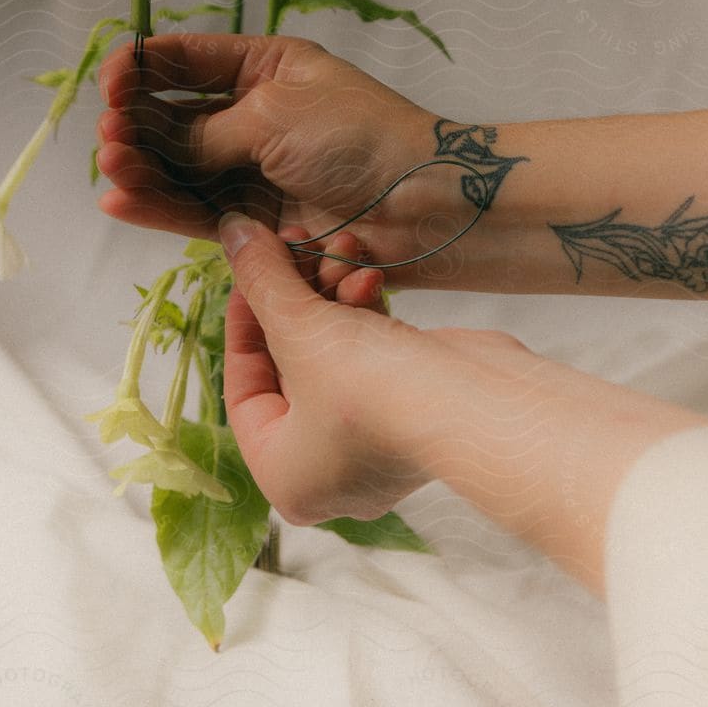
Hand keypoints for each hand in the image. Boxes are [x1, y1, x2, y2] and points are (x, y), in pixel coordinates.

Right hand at [96, 34, 441, 281]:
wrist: (422, 205)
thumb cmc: (359, 137)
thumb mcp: (275, 115)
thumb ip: (207, 131)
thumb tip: (155, 141)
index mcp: (268, 66)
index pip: (191, 60)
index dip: (146, 68)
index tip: (110, 81)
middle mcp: (256, 115)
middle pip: (179, 117)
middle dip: (138, 124)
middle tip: (108, 134)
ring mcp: (255, 169)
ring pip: (182, 168)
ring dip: (143, 167)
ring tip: (110, 167)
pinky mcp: (258, 221)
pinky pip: (199, 211)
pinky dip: (160, 207)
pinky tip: (121, 202)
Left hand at [222, 211, 707, 591]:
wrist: (479, 403)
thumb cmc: (374, 389)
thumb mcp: (301, 326)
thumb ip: (261, 277)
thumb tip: (229, 229)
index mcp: (285, 476)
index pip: (242, 389)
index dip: (244, 318)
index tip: (252, 266)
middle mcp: (327, 470)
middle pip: (289, 364)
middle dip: (298, 295)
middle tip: (297, 243)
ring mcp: (374, 442)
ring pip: (332, 352)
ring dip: (334, 293)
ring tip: (343, 251)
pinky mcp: (412, 409)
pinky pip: (371, 354)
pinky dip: (366, 312)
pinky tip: (371, 275)